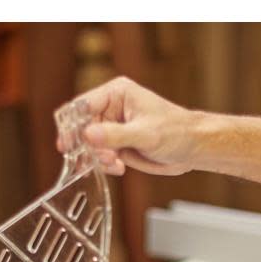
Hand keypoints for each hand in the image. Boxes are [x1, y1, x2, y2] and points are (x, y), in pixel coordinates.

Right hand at [57, 76, 199, 176]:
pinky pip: (99, 155)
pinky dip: (104, 165)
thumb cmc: (176, 131)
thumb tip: (88, 135)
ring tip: (113, 163)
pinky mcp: (117, 145)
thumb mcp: (145, 134)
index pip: (83, 106)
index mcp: (117, 94)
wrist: (193, 148)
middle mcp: (111, 108)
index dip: (72, 125)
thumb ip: (116, 135)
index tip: (68, 143)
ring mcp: (113, 127)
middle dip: (86, 146)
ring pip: (89, 144)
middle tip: (96, 158)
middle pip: (82, 127)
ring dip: (95, 157)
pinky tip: (118, 168)